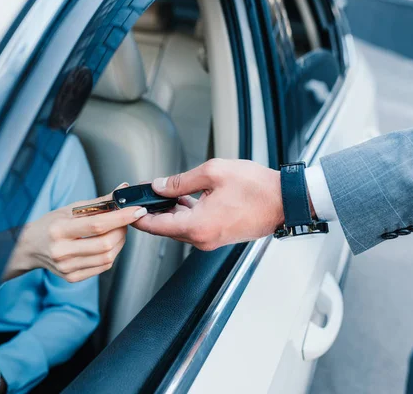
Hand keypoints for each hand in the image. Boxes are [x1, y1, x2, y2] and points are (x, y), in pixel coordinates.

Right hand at [7, 183, 146, 282]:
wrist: (29, 247)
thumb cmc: (51, 224)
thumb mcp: (71, 208)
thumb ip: (100, 202)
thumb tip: (124, 190)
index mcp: (58, 230)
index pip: (97, 225)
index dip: (121, 217)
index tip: (137, 210)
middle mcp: (61, 251)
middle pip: (106, 244)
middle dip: (122, 230)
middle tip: (125, 220)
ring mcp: (66, 267)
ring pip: (108, 257)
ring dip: (120, 242)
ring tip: (117, 231)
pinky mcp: (72, 277)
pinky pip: (103, 267)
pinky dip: (112, 254)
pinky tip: (108, 244)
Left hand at [133, 159, 283, 250]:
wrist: (285, 201)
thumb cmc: (257, 188)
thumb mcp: (213, 173)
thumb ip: (180, 181)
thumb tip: (160, 186)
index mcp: (197, 226)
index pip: (155, 226)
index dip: (137, 215)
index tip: (127, 205)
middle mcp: (202, 238)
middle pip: (165, 227)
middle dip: (152, 210)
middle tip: (143, 191)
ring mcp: (211, 239)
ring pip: (178, 227)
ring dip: (168, 211)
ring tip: (162, 191)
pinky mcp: (219, 235)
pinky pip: (193, 226)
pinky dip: (184, 213)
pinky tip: (183, 197)